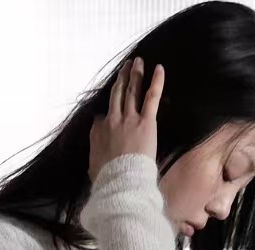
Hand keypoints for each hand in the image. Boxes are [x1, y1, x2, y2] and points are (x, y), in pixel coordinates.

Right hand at [88, 57, 164, 183]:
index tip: (109, 114)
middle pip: (116, 95)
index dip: (106, 115)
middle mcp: (111, 121)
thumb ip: (96, 158)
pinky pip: (151, 97)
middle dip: (121, 79)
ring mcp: (128, 119)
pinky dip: (156, 82)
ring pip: (131, 91)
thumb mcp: (94, 169)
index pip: (100, 118)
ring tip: (138, 62)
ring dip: (135, 74)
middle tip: (125, 67)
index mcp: (97, 133)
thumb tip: (96, 161)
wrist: (120, 183)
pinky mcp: (145, 122)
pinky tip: (160, 69)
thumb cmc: (108, 181)